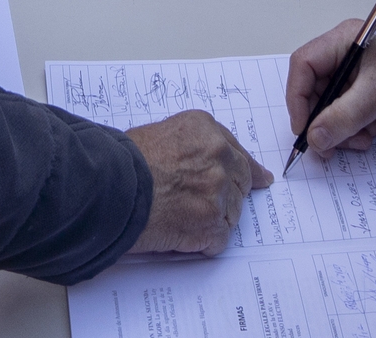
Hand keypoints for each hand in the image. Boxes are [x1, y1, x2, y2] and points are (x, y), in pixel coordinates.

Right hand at [128, 111, 271, 254]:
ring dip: (212, 220)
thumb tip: (196, 162)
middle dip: (230, 195)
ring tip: (182, 219)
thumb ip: (189, 146)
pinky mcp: (212, 224)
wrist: (113, 187)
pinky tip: (184, 237)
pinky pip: (219, 239)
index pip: (237, 152)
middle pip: (241, 183)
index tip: (262, 178)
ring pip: (232, 213)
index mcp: (206, 131)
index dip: (248, 168)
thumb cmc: (125, 162)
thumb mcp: (160, 133)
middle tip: (213, 206)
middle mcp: (219, 158)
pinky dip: (203, 243)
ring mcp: (218, 192)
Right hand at [285, 22, 375, 155]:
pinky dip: (355, 133)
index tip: (302, 127)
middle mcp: (344, 61)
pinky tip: (371, 135)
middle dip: (321, 122)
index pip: (303, 66)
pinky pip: (347, 121)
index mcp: (342, 43)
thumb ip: (343, 118)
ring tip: (359, 140)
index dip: (297, 97)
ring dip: (341, 132)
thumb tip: (314, 139)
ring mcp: (355, 82)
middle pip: (314, 94)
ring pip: (330, 112)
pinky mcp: (367, 100)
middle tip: (325, 147)